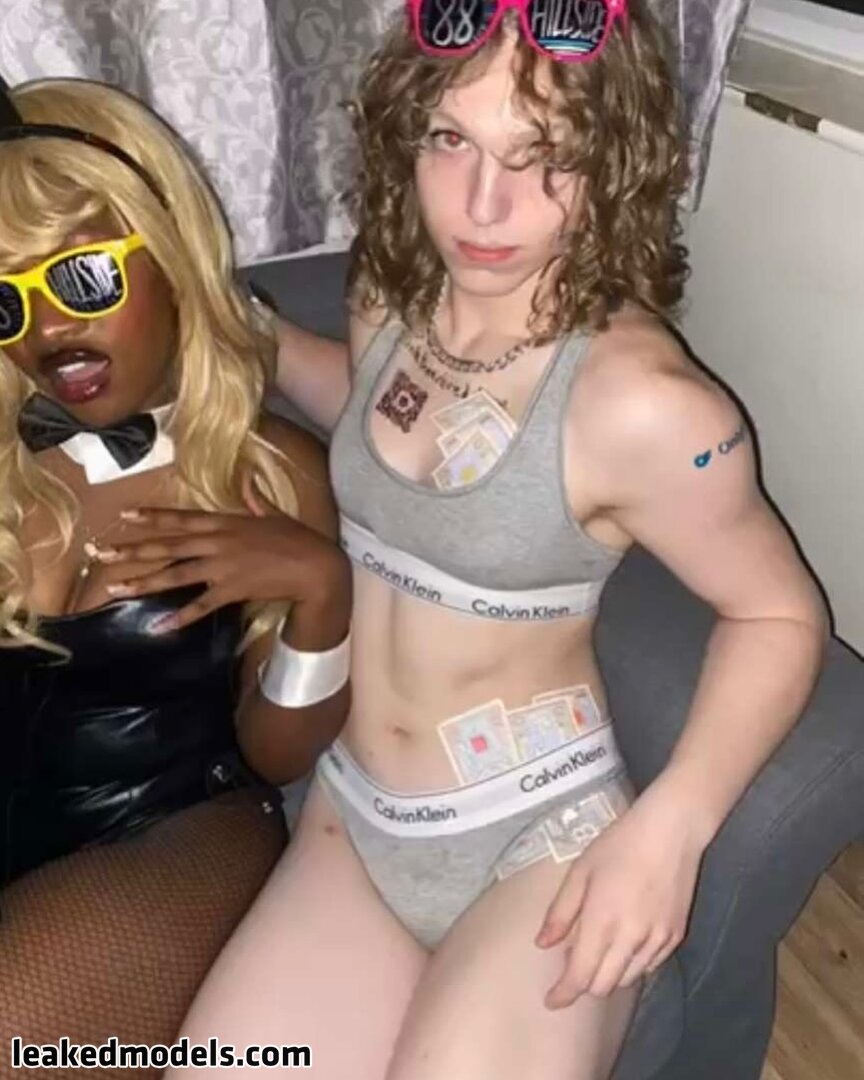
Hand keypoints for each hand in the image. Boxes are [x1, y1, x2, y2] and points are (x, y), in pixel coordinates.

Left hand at [99, 490, 349, 633]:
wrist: (316, 566)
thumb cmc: (298, 538)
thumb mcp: (275, 513)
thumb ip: (255, 498)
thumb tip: (247, 480)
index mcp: (225, 522)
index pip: (181, 518)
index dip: (152, 517)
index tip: (125, 516)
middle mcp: (217, 542)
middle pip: (168, 546)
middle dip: (133, 550)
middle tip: (102, 555)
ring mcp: (222, 567)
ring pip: (175, 575)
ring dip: (144, 582)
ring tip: (116, 588)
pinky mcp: (231, 590)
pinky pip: (201, 606)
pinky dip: (180, 617)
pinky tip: (158, 627)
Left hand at [535, 784, 703, 1006]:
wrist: (672, 831)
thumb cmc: (619, 845)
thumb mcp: (580, 871)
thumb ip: (560, 912)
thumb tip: (542, 944)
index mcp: (602, 922)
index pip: (580, 977)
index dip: (563, 994)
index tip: (550, 1001)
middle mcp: (631, 939)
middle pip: (603, 986)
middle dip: (584, 983)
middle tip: (573, 962)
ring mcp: (657, 941)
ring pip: (627, 980)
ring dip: (608, 974)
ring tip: (599, 948)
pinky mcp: (675, 937)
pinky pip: (649, 966)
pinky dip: (632, 964)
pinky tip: (625, 942)